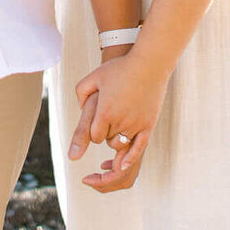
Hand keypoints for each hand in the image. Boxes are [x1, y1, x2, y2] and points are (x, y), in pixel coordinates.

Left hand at [68, 52, 166, 173]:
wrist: (149, 64)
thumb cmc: (120, 68)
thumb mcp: (95, 76)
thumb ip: (81, 92)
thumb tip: (80, 107)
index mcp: (105, 112)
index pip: (94, 136)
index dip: (94, 130)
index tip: (98, 120)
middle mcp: (120, 122)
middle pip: (107, 140)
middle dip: (106, 132)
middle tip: (110, 118)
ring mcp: (136, 125)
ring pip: (121, 144)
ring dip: (117, 140)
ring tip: (118, 127)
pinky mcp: (148, 125)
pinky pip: (138, 148)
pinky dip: (130, 158)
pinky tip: (123, 165)